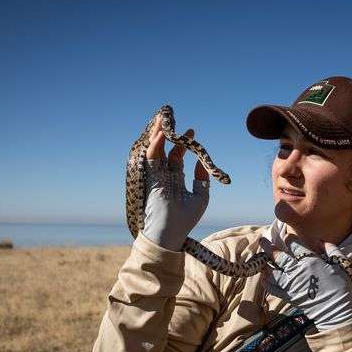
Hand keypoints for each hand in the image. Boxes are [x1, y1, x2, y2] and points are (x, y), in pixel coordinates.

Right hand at [142, 115, 209, 250]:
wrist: (171, 233)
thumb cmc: (185, 220)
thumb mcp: (200, 197)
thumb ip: (201, 179)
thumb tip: (201, 163)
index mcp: (174, 180)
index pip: (177, 157)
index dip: (184, 144)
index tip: (191, 131)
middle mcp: (163, 176)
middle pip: (164, 150)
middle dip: (168, 134)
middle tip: (171, 117)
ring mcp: (155, 177)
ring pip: (155, 151)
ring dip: (158, 134)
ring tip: (163, 118)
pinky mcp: (149, 178)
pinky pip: (150, 159)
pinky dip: (154, 146)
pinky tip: (161, 134)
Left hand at [260, 236, 351, 330]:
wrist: (335, 311)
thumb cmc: (340, 287)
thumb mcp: (341, 264)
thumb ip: (331, 249)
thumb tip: (320, 241)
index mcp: (311, 261)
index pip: (295, 246)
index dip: (288, 240)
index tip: (285, 237)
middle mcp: (298, 271)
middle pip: (278, 257)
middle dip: (269, 248)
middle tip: (262, 241)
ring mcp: (291, 284)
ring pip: (272, 272)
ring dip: (266, 265)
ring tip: (261, 260)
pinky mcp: (288, 296)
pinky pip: (273, 288)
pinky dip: (267, 283)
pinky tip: (265, 278)